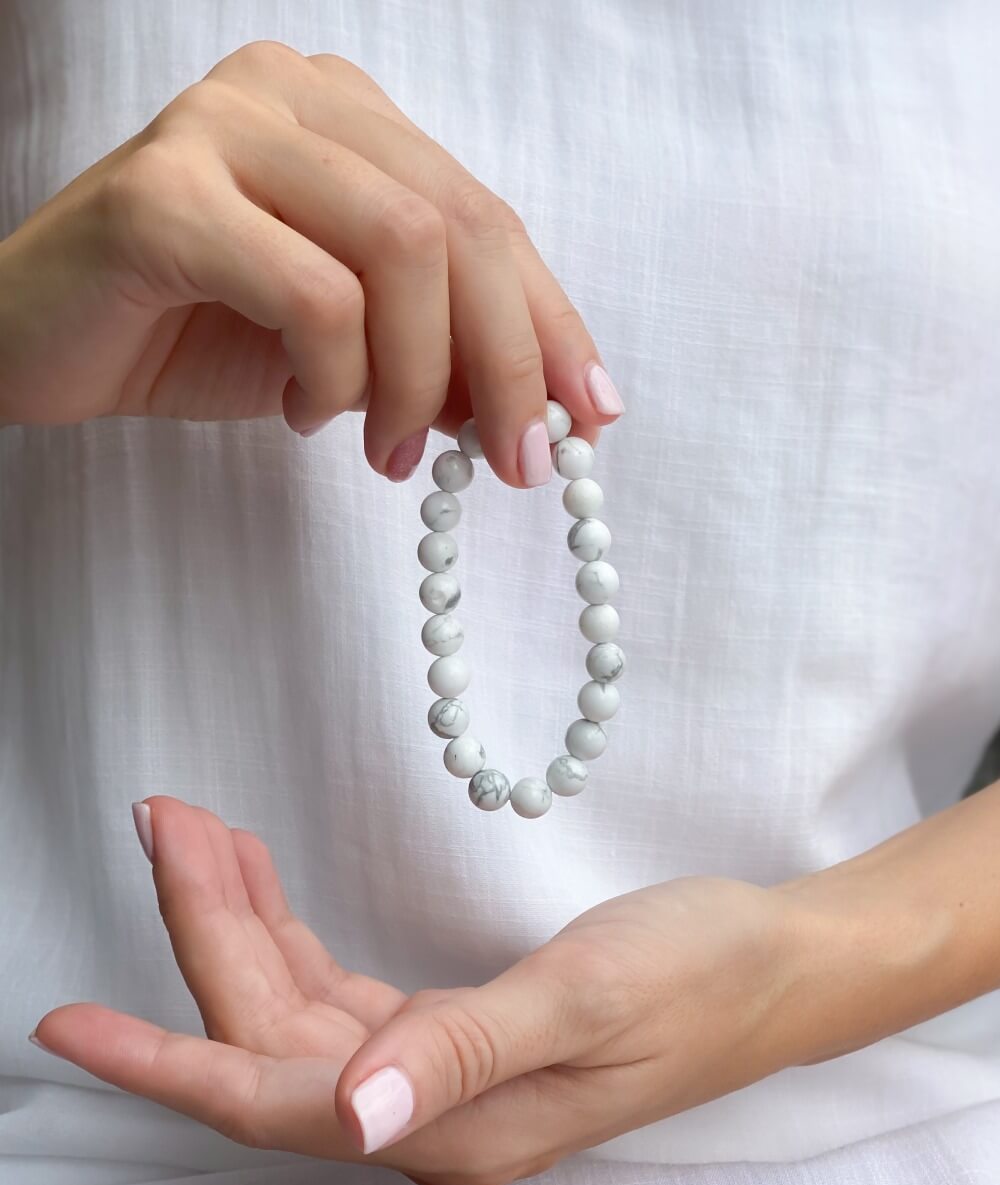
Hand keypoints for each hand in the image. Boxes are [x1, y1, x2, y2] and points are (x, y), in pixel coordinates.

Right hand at [0, 41, 622, 481]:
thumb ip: (437, 355)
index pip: (484, 218)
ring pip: (400, 250)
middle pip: (459, 227)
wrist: (41, 342)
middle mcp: (295, 96)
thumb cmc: (195, 334)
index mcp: (349, 117)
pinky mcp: (164, 194)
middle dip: (506, 363)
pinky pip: (312, 293)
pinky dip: (334, 377)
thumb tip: (546, 410)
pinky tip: (306, 415)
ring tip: (389, 454)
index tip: (589, 418)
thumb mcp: (348, 348)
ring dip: (417, 380)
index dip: (550, 322)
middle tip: (514, 466)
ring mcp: (224, 128)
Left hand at [33, 797, 802, 1184]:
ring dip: (243, 921)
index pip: (271, 1094)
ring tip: (198, 827)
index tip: (63, 1022)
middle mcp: (427, 1118)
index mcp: (450, 1127)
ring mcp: (439, 1079)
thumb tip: (349, 1121)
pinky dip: (293, 931)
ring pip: (298, 1008)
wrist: (776, 964)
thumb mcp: (585, 997)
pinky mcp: (455, 1034)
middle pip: (271, 1033)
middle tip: (166, 816)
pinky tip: (265, 882)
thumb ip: (462, 1052)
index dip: (163, 1057)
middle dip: (206, 928)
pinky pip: (341, 992)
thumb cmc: (698, 974)